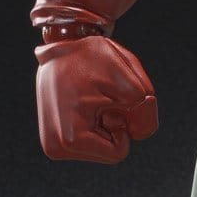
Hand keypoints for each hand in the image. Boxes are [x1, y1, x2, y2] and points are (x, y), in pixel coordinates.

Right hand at [35, 33, 158, 162]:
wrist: (63, 43)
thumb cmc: (94, 59)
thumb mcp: (131, 83)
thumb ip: (144, 112)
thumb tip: (141, 133)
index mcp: (70, 140)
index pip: (119, 152)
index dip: (124, 124)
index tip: (107, 100)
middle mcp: (55, 148)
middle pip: (109, 151)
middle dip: (114, 123)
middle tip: (97, 96)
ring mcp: (51, 143)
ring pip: (101, 144)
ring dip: (105, 119)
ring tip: (90, 96)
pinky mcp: (53, 136)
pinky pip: (90, 138)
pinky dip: (95, 119)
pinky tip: (84, 100)